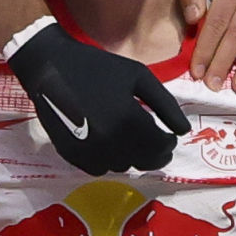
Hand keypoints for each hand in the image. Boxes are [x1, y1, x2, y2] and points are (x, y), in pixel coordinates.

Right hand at [6, 23, 189, 174]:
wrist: (52, 67)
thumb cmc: (99, 68)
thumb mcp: (139, 77)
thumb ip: (166, 105)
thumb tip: (183, 131)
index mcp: (130, 120)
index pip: (161, 147)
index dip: (169, 144)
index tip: (169, 137)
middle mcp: (110, 141)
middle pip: (144, 162)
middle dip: (155, 154)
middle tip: (156, 144)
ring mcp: (89, 151)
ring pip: (122, 167)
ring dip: (131, 156)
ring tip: (130, 138)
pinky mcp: (72, 155)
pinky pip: (99, 169)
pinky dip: (108, 159)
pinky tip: (108, 142)